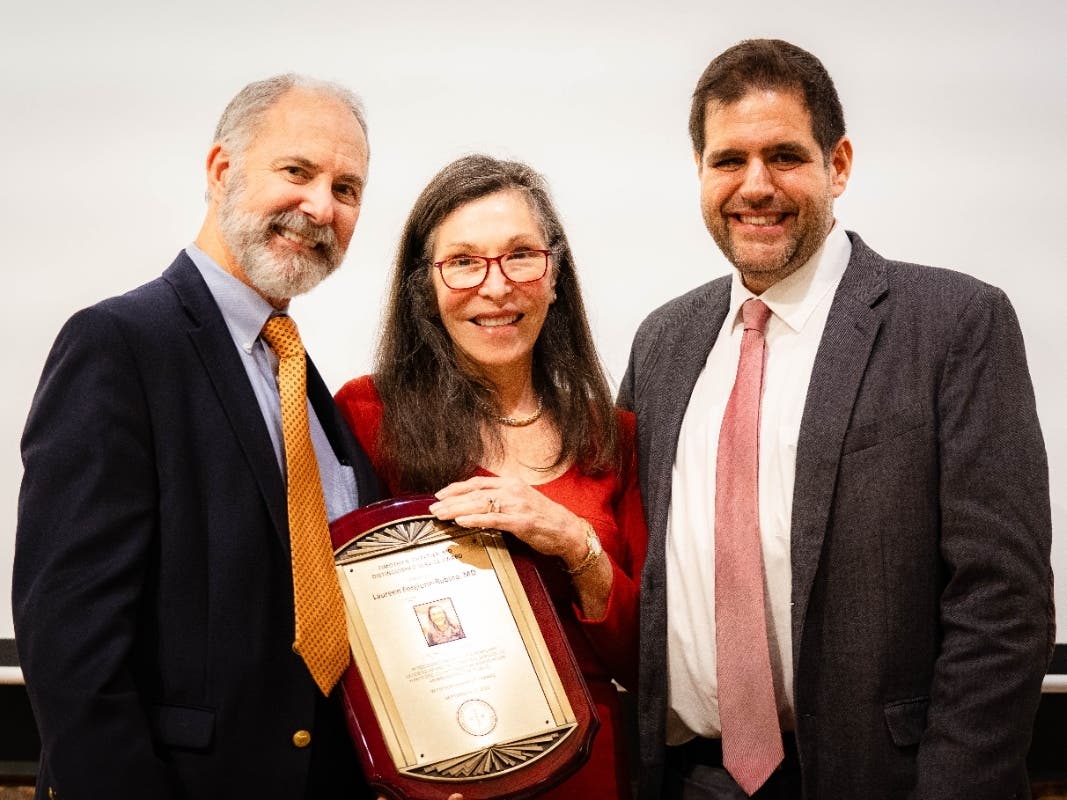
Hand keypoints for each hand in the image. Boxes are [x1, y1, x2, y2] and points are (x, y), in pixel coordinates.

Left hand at [429, 475, 587, 566]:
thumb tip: (477, 502)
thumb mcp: (521, 501)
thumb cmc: (544, 518)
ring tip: (440, 515)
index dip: (457, 488)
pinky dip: (475, 519)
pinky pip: (493, 519)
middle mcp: (512, 490)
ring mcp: (517, 506)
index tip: (440, 495)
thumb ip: (501, 499)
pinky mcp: (521, 522)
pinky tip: (461, 521)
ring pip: (480, 504)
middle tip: (433, 508)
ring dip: (457, 510)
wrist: (568, 530)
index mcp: (511, 483)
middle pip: (474, 493)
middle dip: (451, 500)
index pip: (478, 483)